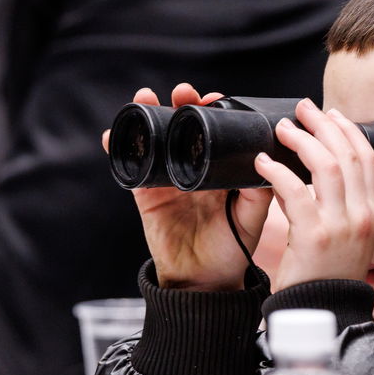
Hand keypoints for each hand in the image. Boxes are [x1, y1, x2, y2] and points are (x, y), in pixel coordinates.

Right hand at [102, 85, 271, 290]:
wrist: (204, 282)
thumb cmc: (233, 249)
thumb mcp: (253, 217)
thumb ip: (259, 190)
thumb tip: (262, 158)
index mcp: (221, 170)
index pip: (215, 131)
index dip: (213, 111)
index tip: (215, 98)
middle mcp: (194, 170)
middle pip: (183, 128)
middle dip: (181, 104)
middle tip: (183, 92)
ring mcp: (168, 181)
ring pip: (156, 140)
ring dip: (147, 115)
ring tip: (146, 97)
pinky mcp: (147, 195)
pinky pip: (131, 168)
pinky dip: (118, 149)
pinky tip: (111, 134)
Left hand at [257, 99, 373, 291]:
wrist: (323, 314)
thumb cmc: (327, 277)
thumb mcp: (345, 238)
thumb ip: (333, 206)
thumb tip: (306, 174)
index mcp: (372, 214)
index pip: (368, 159)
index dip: (350, 131)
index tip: (332, 114)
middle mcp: (362, 216)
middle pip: (347, 154)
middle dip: (324, 125)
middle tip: (303, 109)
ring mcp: (340, 226)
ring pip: (325, 166)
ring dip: (302, 140)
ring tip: (282, 129)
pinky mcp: (314, 236)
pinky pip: (294, 191)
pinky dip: (277, 172)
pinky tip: (262, 163)